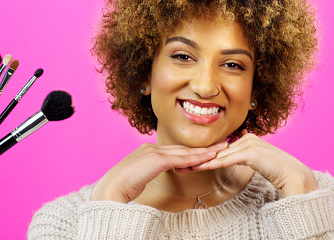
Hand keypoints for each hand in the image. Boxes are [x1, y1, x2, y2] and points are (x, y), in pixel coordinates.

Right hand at [90, 141, 226, 202]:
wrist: (112, 188)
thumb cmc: (121, 187)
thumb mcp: (137, 176)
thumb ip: (146, 172)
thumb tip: (150, 174)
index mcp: (145, 151)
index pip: (173, 151)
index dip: (189, 151)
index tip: (203, 150)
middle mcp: (150, 148)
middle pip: (181, 148)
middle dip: (201, 147)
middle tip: (219, 145)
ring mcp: (154, 152)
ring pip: (184, 152)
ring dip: (204, 151)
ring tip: (221, 149)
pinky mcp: (157, 160)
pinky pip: (182, 159)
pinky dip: (197, 158)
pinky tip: (209, 157)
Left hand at [193, 130, 318, 196]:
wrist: (293, 175)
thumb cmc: (277, 170)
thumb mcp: (258, 160)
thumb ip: (245, 156)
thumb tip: (233, 154)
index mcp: (248, 138)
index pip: (221, 148)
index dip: (205, 154)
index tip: (189, 159)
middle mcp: (247, 138)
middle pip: (217, 150)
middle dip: (198, 157)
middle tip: (180, 162)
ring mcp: (248, 144)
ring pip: (219, 155)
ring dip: (200, 162)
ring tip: (184, 166)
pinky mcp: (250, 153)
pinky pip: (226, 160)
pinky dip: (211, 164)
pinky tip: (199, 167)